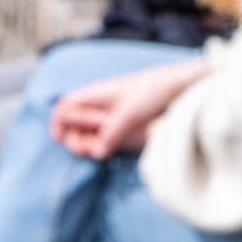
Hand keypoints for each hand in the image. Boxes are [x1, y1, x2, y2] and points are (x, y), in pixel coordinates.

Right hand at [46, 61, 206, 160]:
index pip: (65, 107)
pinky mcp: (126, 133)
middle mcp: (101, 108)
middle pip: (75, 127)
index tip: (61, 139)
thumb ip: (112, 130)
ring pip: (90, 137)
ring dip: (90, 146)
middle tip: (87, 150)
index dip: (58, 123)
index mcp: (96, 95)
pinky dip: (105, 149)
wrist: (183, 88)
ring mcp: (113, 121)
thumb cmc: (155, 91)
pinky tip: (111, 152)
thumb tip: (97, 153)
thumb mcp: (131, 110)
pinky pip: (108, 143)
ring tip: (100, 151)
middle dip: (75, 140)